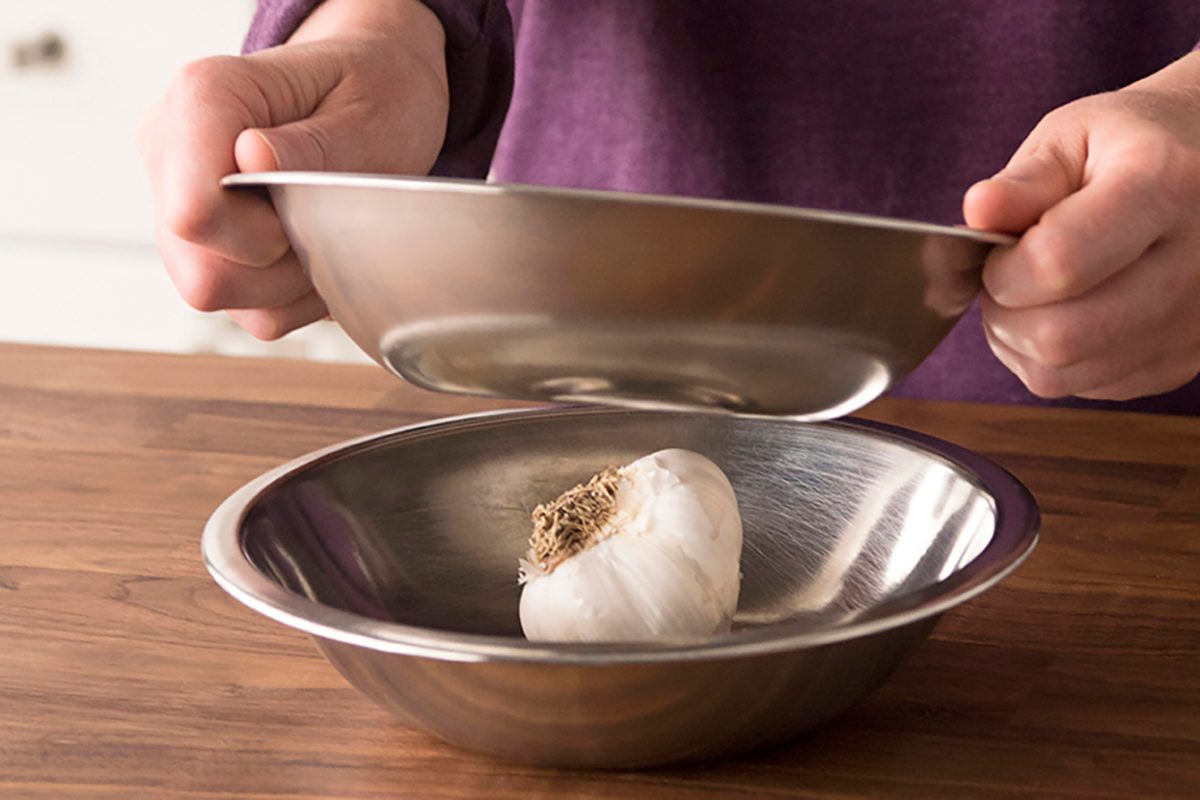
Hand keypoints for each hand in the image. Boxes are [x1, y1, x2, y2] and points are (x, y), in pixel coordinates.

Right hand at [138, 0, 447, 338]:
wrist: (373, 95)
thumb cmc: (371, 91)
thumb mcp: (367, 107)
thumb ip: (312, 142)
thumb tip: (252, 158)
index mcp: (204, 95)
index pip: (192, 209)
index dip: (263, 233)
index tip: (310, 202)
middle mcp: (171, 150)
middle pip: (202, 269)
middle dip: (281, 262)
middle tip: (328, 218)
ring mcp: (174, 206)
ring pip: (217, 293)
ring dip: (292, 281)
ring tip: (326, 228)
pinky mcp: (200, 250)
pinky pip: (248, 310)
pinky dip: (298, 293)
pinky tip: (318, 246)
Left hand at [964, 51, 1199, 399]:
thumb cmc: (1129, 146)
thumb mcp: (1074, 137)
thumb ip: (1023, 180)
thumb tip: (977, 212)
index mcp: (1165, 186)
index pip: (1057, 263)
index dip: (1003, 269)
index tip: (999, 251)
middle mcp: (1195, 263)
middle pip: (1060, 335)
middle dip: (1004, 312)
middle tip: (1008, 277)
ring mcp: (1195, 322)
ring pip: (1064, 372)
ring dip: (1020, 342)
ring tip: (1031, 295)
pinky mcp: (1185, 361)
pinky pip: (1087, 387)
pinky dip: (1055, 360)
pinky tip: (1067, 314)